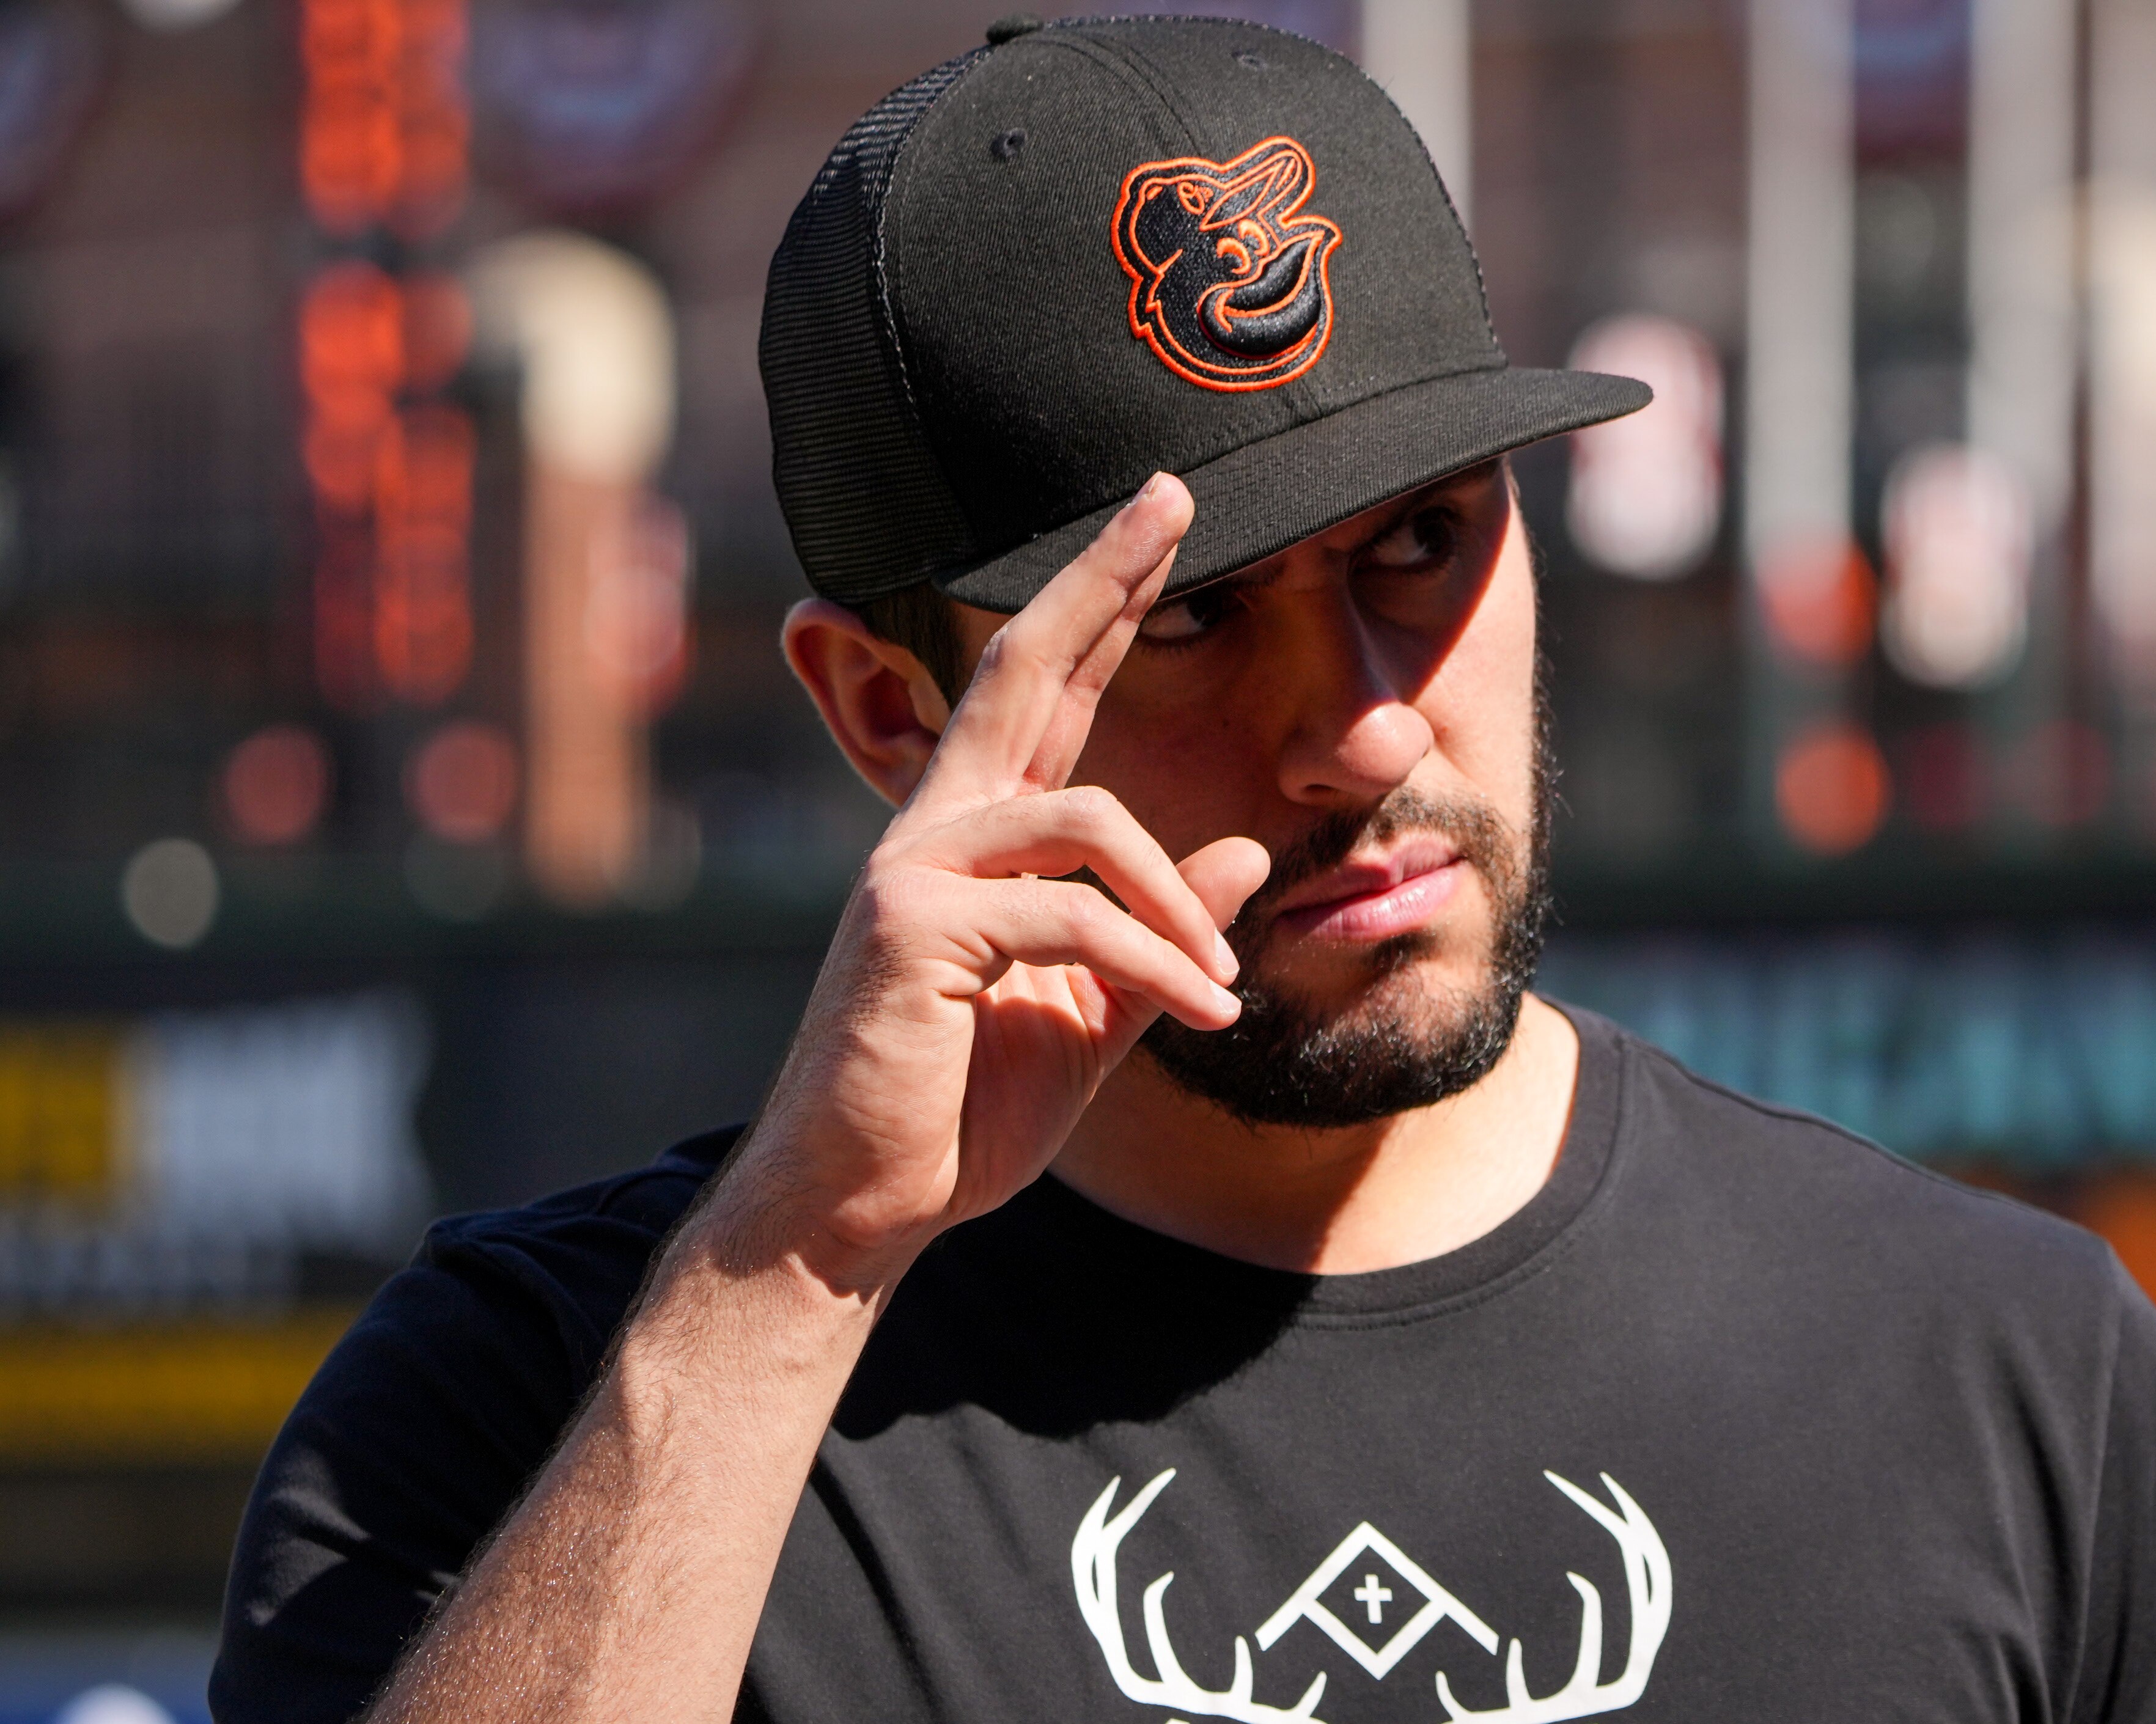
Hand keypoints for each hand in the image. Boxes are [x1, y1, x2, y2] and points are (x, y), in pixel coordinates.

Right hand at [710, 476, 1268, 1292]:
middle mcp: (937, 829)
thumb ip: (1164, 936)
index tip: (1161, 523)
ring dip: (1179, 905)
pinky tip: (1208, 1016)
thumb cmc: (964, 1107)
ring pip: (1091, 820)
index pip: (1047, 695)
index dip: (1101, 605)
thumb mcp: (1095, 1014)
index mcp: (979, 840)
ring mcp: (914, 867)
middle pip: (1025, 670)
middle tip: (1175, 496)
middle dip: (1103, 579)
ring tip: (1223, 990)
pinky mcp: (912, 924)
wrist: (862, 1203)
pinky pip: (1074, 914)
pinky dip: (1156, 958)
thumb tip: (1250, 858)